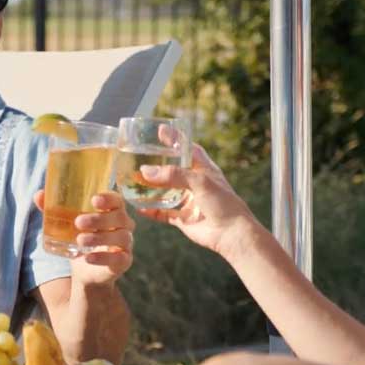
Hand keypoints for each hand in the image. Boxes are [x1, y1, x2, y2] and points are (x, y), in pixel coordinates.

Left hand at [34, 190, 134, 285]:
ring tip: (79, 240)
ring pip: (120, 237)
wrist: (85, 271)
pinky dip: (103, 257)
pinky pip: (119, 258)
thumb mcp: (67, 225)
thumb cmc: (80, 240)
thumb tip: (38, 195)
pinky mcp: (124, 261)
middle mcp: (124, 226)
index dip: (108, 198)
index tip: (93, 200)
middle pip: (119, 217)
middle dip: (99, 219)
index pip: (117, 200)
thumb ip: (54, 209)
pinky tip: (88, 258)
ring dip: (100, 237)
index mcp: (112, 211)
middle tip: (78, 222)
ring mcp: (126, 244)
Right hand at [136, 143, 260, 256]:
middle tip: (139, 156)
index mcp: (203, 169)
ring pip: (165, 191)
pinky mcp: (183, 218)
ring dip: (150, 187)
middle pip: (172, 169)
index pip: (187, 149)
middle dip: (157, 164)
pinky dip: (151, 210)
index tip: (160, 131)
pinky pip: (163, 213)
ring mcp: (188, 200)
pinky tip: (139, 207)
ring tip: (133, 181)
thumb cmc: (223, 203)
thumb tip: (146, 171)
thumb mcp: (200, 182)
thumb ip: (174, 175)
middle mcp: (194, 183)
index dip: (175, 139)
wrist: (231, 233)